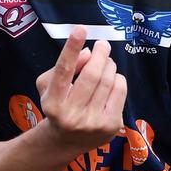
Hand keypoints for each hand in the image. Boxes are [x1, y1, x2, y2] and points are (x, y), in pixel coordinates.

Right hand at [34, 26, 127, 153]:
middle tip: (102, 45)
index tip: (80, 29)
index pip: (64, 71)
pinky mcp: (111, 126)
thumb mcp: (50, 86)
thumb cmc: (58, 105)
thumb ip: (65, 67)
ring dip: (109, 65)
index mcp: (53, 102)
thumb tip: (87, 52)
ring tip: (105, 63)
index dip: (71, 48)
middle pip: (92, 74)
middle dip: (100, 54)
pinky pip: (120, 90)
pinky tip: (112, 80)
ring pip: (108, 80)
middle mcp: (72, 115)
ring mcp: (93, 122)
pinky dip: (118, 79)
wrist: (67, 141)